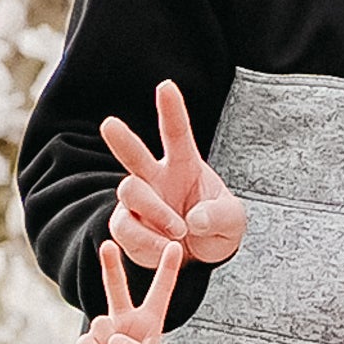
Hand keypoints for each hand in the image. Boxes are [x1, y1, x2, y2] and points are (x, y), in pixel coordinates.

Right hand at [72, 240, 180, 343]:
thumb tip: (113, 337)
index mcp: (149, 325)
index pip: (160, 293)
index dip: (166, 271)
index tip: (174, 246)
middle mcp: (125, 324)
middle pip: (117, 290)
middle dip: (111, 267)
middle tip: (108, 243)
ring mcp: (104, 336)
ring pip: (103, 324)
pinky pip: (88, 343)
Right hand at [99, 79, 249, 274]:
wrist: (199, 258)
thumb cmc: (216, 228)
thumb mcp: (233, 222)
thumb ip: (221, 217)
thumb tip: (195, 220)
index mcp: (185, 165)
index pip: (177, 133)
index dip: (171, 110)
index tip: (166, 86)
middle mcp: (156, 177)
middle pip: (134, 156)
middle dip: (122, 140)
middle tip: (110, 124)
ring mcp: (138, 201)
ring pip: (129, 193)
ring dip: (155, 213)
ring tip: (180, 232)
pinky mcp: (126, 225)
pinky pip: (125, 229)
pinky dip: (147, 242)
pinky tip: (166, 248)